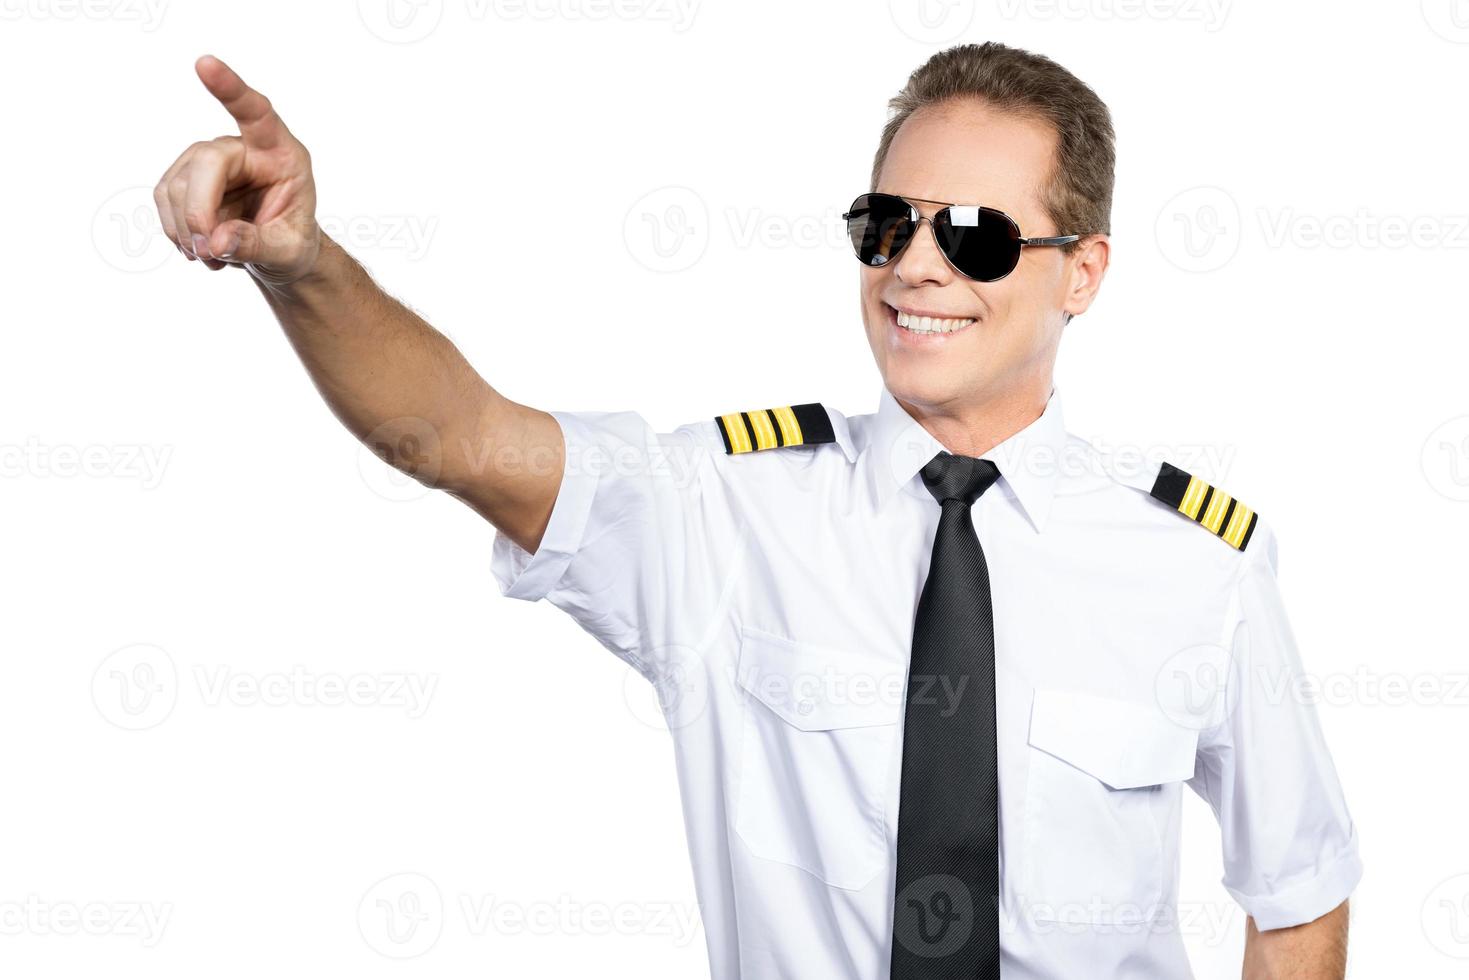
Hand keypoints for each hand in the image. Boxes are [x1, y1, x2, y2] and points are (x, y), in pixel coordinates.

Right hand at [154, 55, 319, 282]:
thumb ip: (257, 245)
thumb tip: (216, 242)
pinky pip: (164, 200)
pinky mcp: (185, 178)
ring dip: (187, 230)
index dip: (231, 89)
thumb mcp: (289, 252)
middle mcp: (243, 148)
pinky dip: (177, 232)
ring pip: (177, 185)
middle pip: (205, 162)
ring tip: (214, 257)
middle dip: (199, 211)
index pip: (256, 112)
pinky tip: (201, 250)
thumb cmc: (292, 242)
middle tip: (208, 251)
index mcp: (280, 153)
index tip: (205, 63)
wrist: (279, 252)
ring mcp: (209, 160)